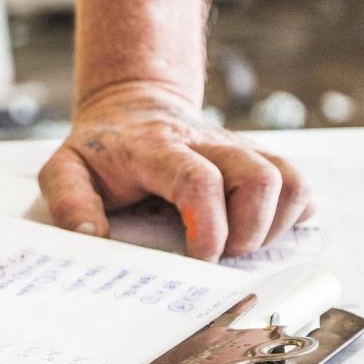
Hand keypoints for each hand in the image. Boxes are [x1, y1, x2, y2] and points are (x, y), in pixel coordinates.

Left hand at [38, 82, 313, 260]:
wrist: (132, 106)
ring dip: (274, 225)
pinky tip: (259, 230)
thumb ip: (69, 201)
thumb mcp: (64, 168)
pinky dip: (292, 214)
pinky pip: (299, 184)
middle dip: (249, 231)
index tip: (201, 258)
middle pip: (259, 177)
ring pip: (290, 179)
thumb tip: (91, 236)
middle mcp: (208, 144)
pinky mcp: (258, 159)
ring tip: (241, 245)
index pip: (198, 180)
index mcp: (157, 149)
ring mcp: (238, 149)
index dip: (209, 225)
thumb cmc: (101, 149)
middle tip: (221, 256)